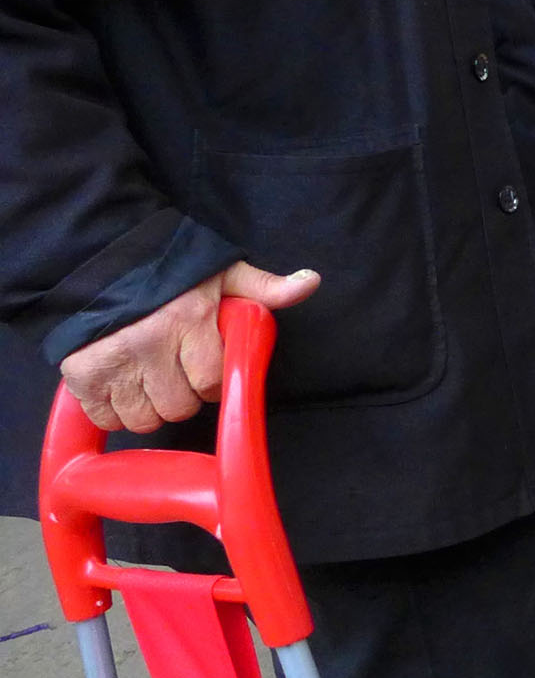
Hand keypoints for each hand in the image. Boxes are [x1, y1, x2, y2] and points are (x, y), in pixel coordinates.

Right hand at [60, 262, 321, 433]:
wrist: (102, 258)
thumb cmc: (171, 272)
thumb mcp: (223, 272)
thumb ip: (265, 286)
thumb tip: (310, 281)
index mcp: (189, 320)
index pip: (212, 383)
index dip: (212, 381)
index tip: (205, 366)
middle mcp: (149, 344)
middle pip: (179, 407)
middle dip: (183, 396)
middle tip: (176, 373)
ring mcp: (112, 361)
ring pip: (144, 419)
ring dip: (151, 408)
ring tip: (150, 380)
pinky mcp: (81, 374)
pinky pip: (107, 417)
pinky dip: (116, 410)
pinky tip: (123, 386)